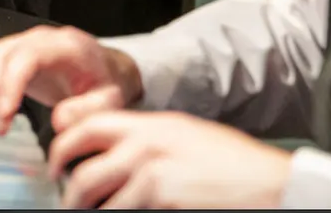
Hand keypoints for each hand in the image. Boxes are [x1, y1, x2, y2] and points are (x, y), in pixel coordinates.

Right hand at [0, 25, 142, 134]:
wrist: (104, 68)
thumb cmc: (105, 82)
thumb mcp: (110, 99)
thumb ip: (89, 110)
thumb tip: (58, 121)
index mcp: (64, 45)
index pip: (25, 56)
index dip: (9, 84)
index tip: (5, 115)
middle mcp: (37, 37)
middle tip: (0, 129)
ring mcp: (19, 41)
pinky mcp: (8, 51)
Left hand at [50, 110, 291, 207]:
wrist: (272, 183)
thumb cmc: (235, 163)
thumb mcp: (185, 135)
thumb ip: (147, 138)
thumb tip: (113, 151)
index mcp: (150, 125)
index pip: (88, 126)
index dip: (63, 146)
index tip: (58, 164)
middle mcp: (146, 146)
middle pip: (85, 170)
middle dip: (69, 192)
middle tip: (66, 201)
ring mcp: (154, 177)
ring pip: (101, 201)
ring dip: (91, 210)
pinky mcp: (163, 201)